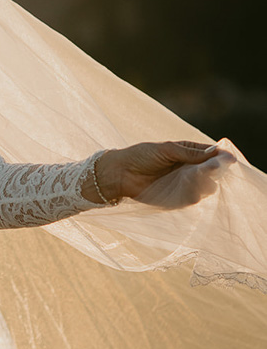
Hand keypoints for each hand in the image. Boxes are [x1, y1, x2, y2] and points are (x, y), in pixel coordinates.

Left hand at [91, 141, 222, 202]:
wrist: (121, 173)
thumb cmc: (142, 156)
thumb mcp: (167, 149)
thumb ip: (190, 153)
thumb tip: (215, 152)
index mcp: (188, 152)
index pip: (211, 154)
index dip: (220, 156)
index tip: (228, 159)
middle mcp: (189, 168)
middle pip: (211, 171)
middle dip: (214, 170)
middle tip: (213, 168)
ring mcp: (185, 184)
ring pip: (206, 185)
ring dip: (205, 182)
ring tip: (199, 176)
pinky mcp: (178, 198)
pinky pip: (193, 197)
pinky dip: (195, 193)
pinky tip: (192, 188)